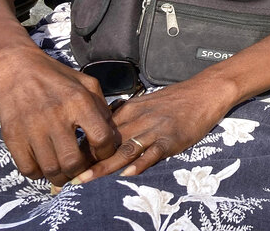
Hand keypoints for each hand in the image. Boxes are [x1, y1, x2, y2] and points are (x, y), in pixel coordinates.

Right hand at [0, 46, 119, 185]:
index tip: (102, 154)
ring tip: (65, 172)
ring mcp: (32, 128)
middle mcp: (56, 116)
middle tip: (82, 169)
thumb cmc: (57, 77)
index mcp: (78, 101)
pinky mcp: (13, 136)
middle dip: (81, 172)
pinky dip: (39, 174)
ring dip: (61, 177)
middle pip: (74, 162)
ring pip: (51, 169)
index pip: (101, 138)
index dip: (106, 153)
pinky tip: (44, 166)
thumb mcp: (86, 84)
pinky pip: (28, 169)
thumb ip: (102, 108)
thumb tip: (112, 137)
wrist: (17, 67)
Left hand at [72, 79, 232, 183]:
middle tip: (65, 176)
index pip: (100, 130)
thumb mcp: (148, 103)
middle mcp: (139, 119)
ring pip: (125, 149)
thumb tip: (106, 132)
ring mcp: (155, 130)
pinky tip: (127, 174)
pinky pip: (152, 153)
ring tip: (85, 178)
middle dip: (86, 160)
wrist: (205, 91)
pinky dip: (139, 163)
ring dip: (103, 166)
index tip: (64, 161)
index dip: (82, 147)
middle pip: (107, 142)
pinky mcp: (172, 139)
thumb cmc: (177, 99)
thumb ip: (127, 117)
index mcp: (131, 110)